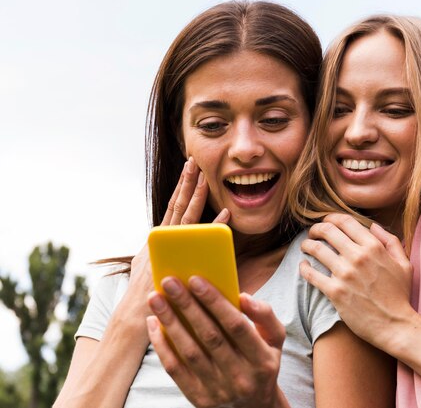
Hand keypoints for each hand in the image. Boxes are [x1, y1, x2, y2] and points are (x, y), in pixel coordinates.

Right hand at [125, 157, 229, 319]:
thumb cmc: (150, 297)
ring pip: (184, 217)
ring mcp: (167, 248)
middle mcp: (161, 240)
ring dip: (195, 196)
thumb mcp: (157, 269)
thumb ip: (172, 255)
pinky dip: (212, 226)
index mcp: (159, 239)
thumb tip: (187, 248)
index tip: (189, 171)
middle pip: (177, 206)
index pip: (172, 208)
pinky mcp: (174, 259)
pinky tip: (225, 214)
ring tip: (205, 177)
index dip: (181, 189)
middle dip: (186, 183)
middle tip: (195, 161)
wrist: (135, 318)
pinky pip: (196, 240)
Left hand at [147, 277, 286, 407]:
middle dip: (187, 306)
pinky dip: (162, 345)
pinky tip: (154, 324)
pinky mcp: (198, 399)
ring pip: (189, 352)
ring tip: (156, 298)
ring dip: (170, 322)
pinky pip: (175, 370)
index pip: (236, 325)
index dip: (215, 302)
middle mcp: (240, 376)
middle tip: (169, 282)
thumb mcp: (275, 340)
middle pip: (209, 336)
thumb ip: (265, 315)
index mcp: (261, 359)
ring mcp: (218, 390)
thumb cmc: (262, 362)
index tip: (196, 280)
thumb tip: (243, 296)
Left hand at [299, 213, 413, 349]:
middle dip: (316, 229)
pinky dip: (303, 268)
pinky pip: (311, 275)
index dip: (331, 218)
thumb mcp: (404, 264)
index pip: (345, 221)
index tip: (326, 222)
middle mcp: (358, 257)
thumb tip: (373, 226)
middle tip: (312, 233)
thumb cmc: (400, 296)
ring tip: (305, 247)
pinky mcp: (335, 292)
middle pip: (327, 231)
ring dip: (307, 245)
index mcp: (374, 247)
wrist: (395, 325)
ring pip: (316, 249)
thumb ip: (390, 241)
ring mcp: (345, 274)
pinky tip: (303, 267)